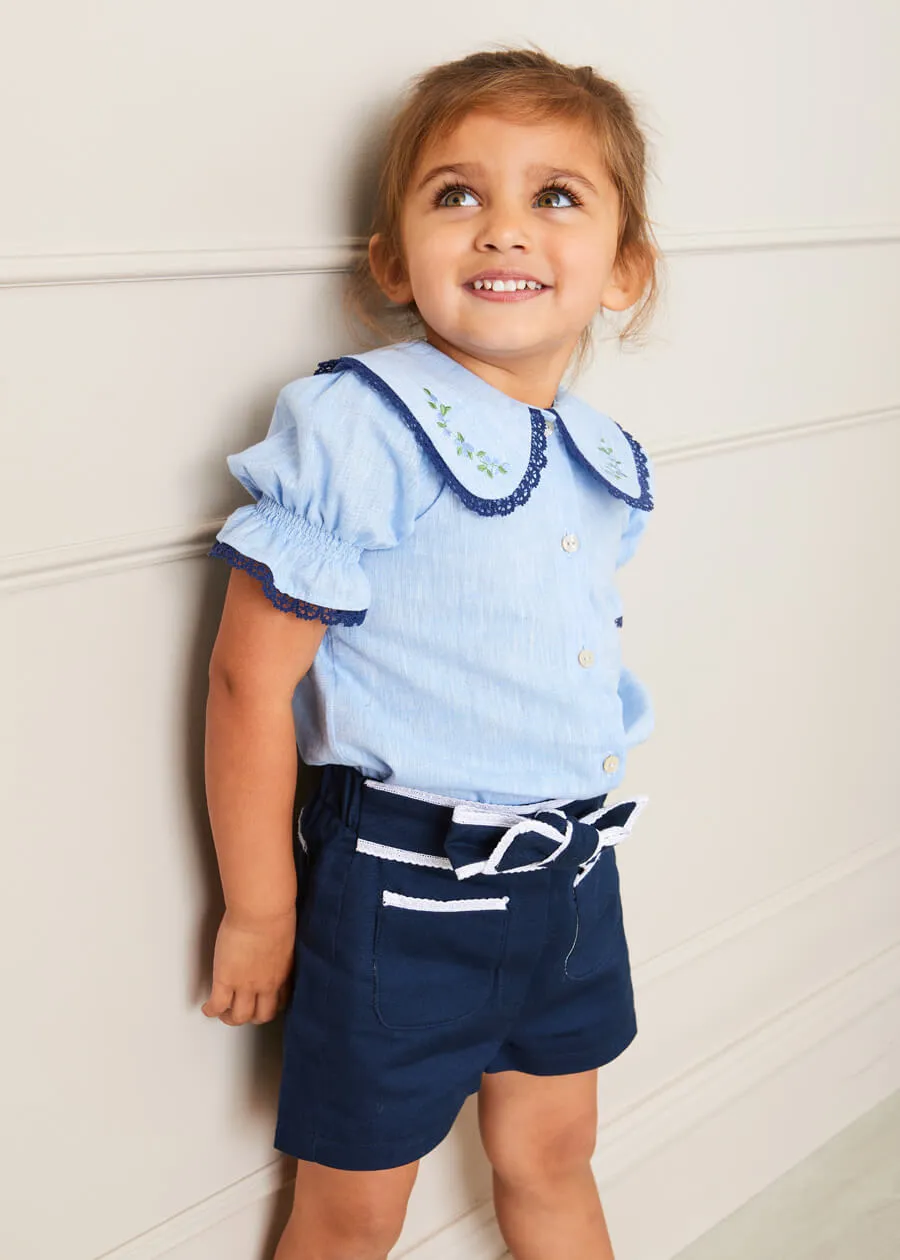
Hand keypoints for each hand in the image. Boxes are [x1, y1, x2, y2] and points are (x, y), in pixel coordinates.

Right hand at [201, 906, 295, 1025]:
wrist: (262, 911)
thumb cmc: (274, 913)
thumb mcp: (284, 936)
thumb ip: (280, 947)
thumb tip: (274, 945)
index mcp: (282, 972)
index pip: (281, 1001)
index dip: (270, 1005)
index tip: (265, 1003)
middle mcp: (266, 984)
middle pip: (261, 1015)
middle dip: (251, 1017)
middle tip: (242, 1012)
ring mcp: (245, 985)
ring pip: (239, 1016)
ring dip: (230, 1018)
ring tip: (223, 1013)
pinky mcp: (225, 979)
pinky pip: (217, 1005)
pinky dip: (211, 1010)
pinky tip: (207, 1008)